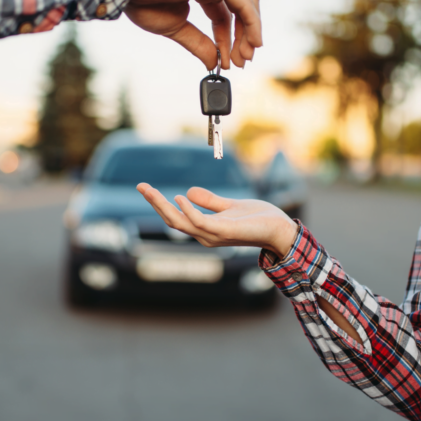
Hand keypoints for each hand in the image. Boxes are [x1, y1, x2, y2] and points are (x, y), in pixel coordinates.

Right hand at [125, 0, 261, 70]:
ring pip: (247, 4)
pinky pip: (243, 3)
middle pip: (242, 7)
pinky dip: (252, 24)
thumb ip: (198, 44)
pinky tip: (252, 43)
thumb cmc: (142, 0)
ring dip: (250, 34)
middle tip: (242, 62)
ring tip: (244, 58)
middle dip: (245, 37)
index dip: (229, 39)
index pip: (227, 12)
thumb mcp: (176, 28)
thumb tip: (213, 63)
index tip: (228, 61)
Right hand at [136, 184, 297, 256]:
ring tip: (149, 190)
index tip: (146, 188)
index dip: (159, 203)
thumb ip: (210, 201)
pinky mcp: (224, 232)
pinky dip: (188, 210)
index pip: (176, 216)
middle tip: (140, 185)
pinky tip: (179, 197)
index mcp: (205, 228)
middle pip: (172, 220)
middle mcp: (205, 235)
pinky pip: (200, 222)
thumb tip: (187, 192)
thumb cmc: (258, 219)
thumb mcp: (230, 206)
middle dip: (155, 203)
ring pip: (180, 222)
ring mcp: (213, 235)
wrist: (280, 229)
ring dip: (163, 205)